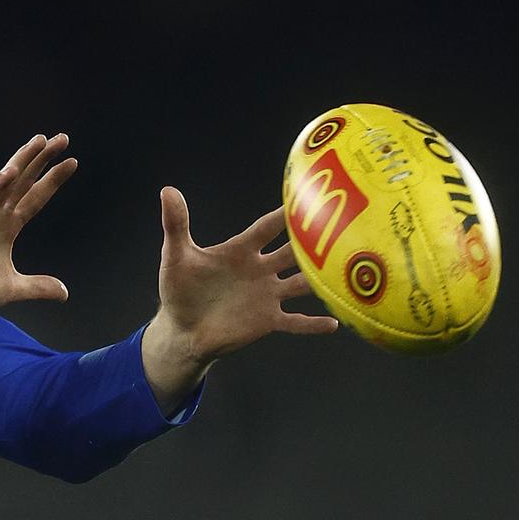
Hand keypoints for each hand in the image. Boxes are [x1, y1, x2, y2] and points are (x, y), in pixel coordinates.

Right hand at [0, 133, 77, 317]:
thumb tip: (64, 292)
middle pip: (23, 182)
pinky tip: (8, 172)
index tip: (72, 162)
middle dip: (42, 160)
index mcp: (6, 230)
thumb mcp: (10, 289)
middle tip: (62, 138)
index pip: (34, 199)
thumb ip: (37, 287)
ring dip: (22, 162)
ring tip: (39, 141)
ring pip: (5, 184)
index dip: (52, 181)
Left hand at [142, 187, 337, 412]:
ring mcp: (267, 295)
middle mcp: (260, 269)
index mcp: (241, 250)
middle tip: (344, 227)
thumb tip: (168, 190)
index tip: (310, 196)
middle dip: (315, 241)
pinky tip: (337, 322)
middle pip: (294, 252)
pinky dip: (314, 323)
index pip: (268, 228)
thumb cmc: (180, 288)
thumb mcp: (176, 255)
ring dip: (322, 279)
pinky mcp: (268, 320)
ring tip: (350, 272)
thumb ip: (176, 224)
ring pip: (302, 284)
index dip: (286, 214)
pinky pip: (296, 321)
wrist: (183, 329)